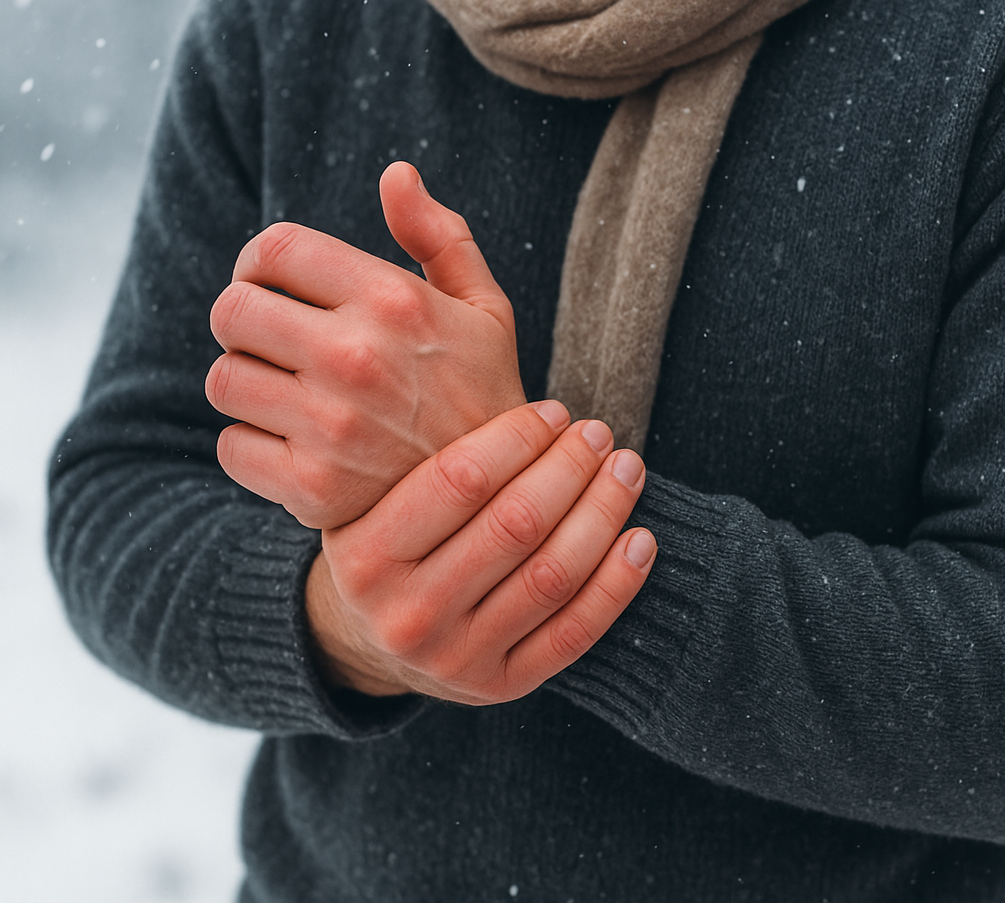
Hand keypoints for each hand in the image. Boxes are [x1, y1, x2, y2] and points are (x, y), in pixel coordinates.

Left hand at [206, 162, 525, 528]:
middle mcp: (356, 357)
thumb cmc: (486, 395)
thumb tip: (395, 173)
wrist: (503, 505)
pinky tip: (289, 445)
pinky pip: (232, 448)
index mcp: (393, 301)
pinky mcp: (312, 488)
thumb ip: (439, 235)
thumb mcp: (484, 309)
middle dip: (244, 319)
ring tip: (281, 392)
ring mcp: (331, 426)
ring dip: (245, 383)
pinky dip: (251, 447)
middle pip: (232, 310)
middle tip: (270, 339)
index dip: (259, 261)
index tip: (271, 283)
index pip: (275, 249)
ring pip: (224, 380)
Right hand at [305, 400, 655, 703]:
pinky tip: (639, 539)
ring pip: (552, 575)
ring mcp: (453, 658)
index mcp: (365, 555)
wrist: (370, 642)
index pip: (459, 478)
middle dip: (570, 468)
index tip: (555, 412)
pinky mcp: (499, 686)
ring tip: (627, 470)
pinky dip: (618, 583)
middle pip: (514, 525)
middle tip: (600, 434)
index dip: (519, 436)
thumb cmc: (389, 541)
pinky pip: (575, 632)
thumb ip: (416, 436)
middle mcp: (404, 614)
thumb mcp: (370, 494)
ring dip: (603, 513)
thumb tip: (468, 319)